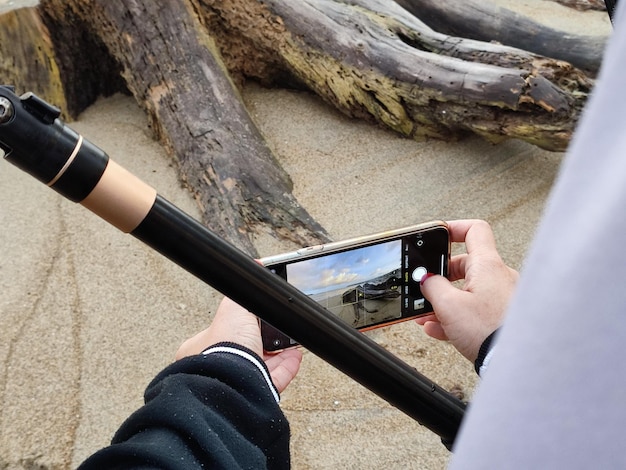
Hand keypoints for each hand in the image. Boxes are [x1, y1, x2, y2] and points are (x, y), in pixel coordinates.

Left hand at [176, 297, 302, 392]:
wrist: (232, 380)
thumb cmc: (223, 347)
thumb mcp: (233, 309)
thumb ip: (242, 295)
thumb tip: (253, 268)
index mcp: (202, 349)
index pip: (225, 334)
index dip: (244, 326)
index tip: (259, 321)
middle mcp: (217, 368)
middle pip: (244, 350)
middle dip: (263, 341)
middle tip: (278, 331)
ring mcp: (235, 382)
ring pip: (260, 366)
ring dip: (278, 354)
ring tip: (292, 344)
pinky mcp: (253, 395)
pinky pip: (272, 380)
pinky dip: (286, 368)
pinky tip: (295, 357)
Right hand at [416, 219, 517, 361]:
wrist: (513, 363)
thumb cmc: (488, 331)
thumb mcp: (448, 306)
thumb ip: (432, 287)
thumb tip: (425, 279)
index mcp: (488, 266)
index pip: (474, 230)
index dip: (453, 229)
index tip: (437, 236)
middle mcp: (499, 278)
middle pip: (465, 265)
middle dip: (440, 277)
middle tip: (425, 287)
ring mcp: (502, 299)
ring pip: (467, 292)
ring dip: (443, 301)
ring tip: (425, 315)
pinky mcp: (502, 318)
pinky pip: (475, 310)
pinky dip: (455, 317)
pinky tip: (438, 329)